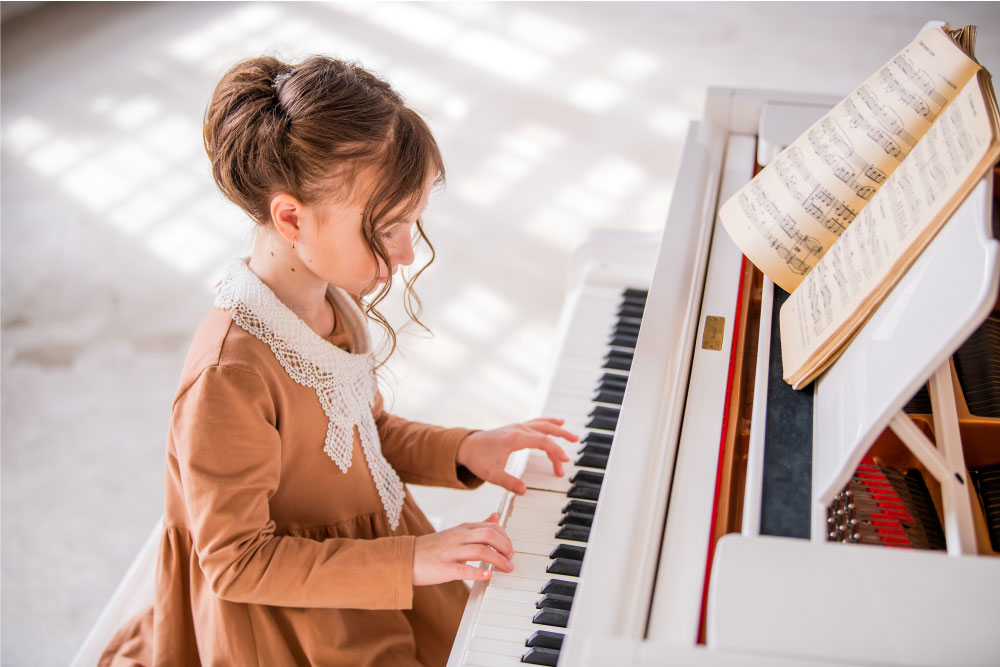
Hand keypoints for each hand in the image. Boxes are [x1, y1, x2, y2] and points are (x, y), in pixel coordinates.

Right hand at [413, 513, 513, 584]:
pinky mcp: (444, 568)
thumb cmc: (432, 548)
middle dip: (505, 547)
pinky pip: (463, 569)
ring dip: (498, 560)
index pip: (491, 527)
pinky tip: (488, 576)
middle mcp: (458, 537)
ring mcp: (450, 552)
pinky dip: (478, 572)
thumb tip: (495, 516)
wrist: (406, 558)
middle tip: (511, 559)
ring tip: (506, 568)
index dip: (505, 538)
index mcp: (462, 529)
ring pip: (480, 550)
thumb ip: (477, 526)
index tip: (510, 550)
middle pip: (489, 535)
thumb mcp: (457, 532)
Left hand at [457, 418, 578, 494]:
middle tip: (575, 443)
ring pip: (542, 425)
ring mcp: (517, 427)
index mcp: (515, 439)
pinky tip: (557, 421)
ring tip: (571, 435)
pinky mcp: (515, 429)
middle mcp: (518, 429)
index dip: (555, 451)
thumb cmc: (477, 458)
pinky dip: (548, 422)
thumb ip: (508, 482)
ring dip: (557, 428)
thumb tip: (524, 491)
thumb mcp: (491, 475)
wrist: (464, 446)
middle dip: (561, 436)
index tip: (564, 461)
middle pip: (545, 430)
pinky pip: (536, 423)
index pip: (542, 442)